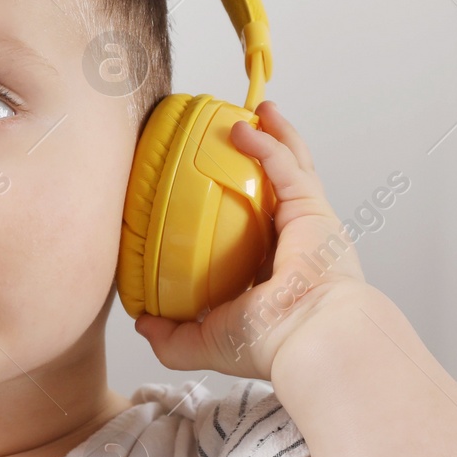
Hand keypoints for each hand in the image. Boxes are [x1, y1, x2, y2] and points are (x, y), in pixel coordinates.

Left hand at [133, 100, 367, 380]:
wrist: (308, 337)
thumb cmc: (270, 342)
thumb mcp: (205, 341)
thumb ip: (173, 336)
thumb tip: (143, 321)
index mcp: (275, 275)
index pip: (259, 233)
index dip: (241, 209)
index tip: (215, 191)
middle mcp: (295, 246)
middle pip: (280, 191)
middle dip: (265, 161)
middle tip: (238, 137)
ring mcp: (308, 225)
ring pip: (292, 169)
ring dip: (273, 138)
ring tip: (252, 114)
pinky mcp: (312, 208)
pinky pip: (287, 166)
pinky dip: (267, 142)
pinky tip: (244, 125)